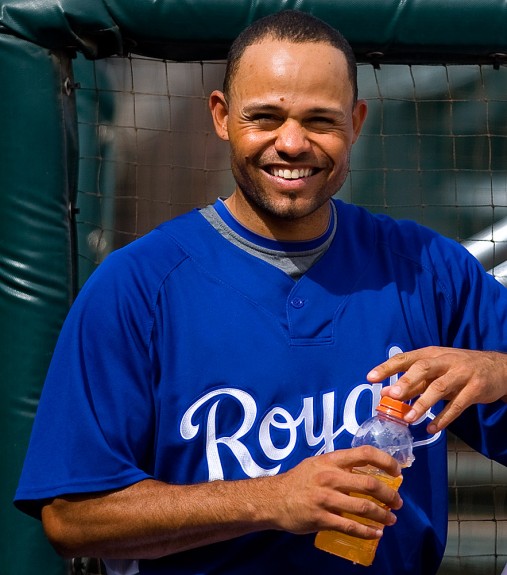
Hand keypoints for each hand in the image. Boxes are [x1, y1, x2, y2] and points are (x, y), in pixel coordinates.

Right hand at [273, 445, 401, 539]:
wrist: (274, 499)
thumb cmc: (298, 480)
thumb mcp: (317, 464)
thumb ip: (338, 465)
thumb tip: (365, 469)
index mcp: (331, 460)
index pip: (365, 454)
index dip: (386, 461)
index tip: (397, 472)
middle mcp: (330, 477)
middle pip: (369, 484)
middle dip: (389, 495)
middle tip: (397, 503)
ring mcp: (326, 498)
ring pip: (364, 508)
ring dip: (382, 515)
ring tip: (390, 519)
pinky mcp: (321, 518)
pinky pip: (350, 526)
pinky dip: (367, 532)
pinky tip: (375, 533)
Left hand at [367, 346, 506, 432]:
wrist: (497, 367)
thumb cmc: (458, 368)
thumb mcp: (436, 370)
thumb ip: (413, 381)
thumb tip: (386, 393)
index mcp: (431, 354)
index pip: (405, 358)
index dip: (387, 367)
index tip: (371, 377)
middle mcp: (445, 360)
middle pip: (422, 368)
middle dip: (406, 382)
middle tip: (392, 395)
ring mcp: (462, 374)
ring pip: (439, 387)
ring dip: (423, 403)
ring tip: (409, 418)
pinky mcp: (475, 389)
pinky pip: (458, 405)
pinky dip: (444, 418)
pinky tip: (431, 428)